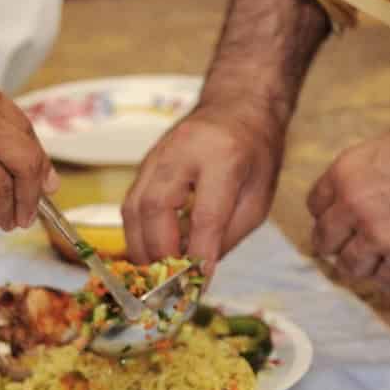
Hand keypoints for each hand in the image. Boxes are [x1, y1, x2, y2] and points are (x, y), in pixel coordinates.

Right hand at [122, 106, 283, 267]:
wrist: (237, 106)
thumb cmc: (255, 154)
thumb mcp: (258, 197)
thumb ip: (229, 234)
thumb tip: (198, 270)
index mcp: (223, 156)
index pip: (205, 215)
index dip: (199, 253)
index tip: (199, 283)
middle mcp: (183, 151)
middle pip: (156, 207)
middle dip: (159, 251)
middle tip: (169, 282)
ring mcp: (158, 154)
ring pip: (134, 206)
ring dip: (141, 246)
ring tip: (155, 273)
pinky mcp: (144, 163)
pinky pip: (131, 203)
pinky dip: (137, 233)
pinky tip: (149, 251)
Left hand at [307, 114, 389, 286]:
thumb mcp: (388, 149)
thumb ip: (359, 179)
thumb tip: (341, 207)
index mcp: (346, 173)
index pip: (314, 208)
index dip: (330, 215)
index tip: (342, 221)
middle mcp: (357, 207)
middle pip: (325, 243)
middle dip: (339, 244)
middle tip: (355, 245)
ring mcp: (384, 238)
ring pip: (352, 268)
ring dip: (366, 263)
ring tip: (386, 251)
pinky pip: (388, 282)